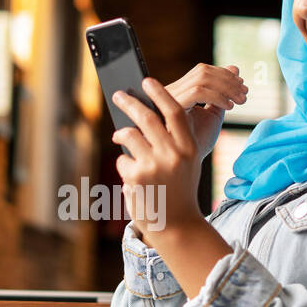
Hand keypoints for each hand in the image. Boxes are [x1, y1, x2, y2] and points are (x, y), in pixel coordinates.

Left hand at [111, 77, 206, 240]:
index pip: (173, 112)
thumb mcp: (187, 163)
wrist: (177, 226)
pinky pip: (122, 159)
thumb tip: (147, 115)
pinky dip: (124, 163)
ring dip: (120, 133)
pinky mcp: (136, 178)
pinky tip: (131, 174)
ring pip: (129, 135)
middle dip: (129, 102)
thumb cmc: (180, 191)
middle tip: (119, 95)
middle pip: (146, 117)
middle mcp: (172, 154)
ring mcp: (153, 165)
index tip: (147, 81)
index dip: (159, 93)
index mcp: (188, 147)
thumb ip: (173, 141)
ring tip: (118, 134)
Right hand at [165, 64, 246, 157]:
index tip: (242, 86)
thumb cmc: (196, 143)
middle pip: (202, 71)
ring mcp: (169, 100)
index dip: (224, 74)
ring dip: (227, 87)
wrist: (183, 167)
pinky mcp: (171, 109)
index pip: (202, 71)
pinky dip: (218, 96)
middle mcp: (171, 93)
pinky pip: (197, 92)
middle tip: (245, 93)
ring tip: (241, 100)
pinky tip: (229, 107)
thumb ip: (223, 92)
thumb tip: (234, 68)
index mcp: (179, 92)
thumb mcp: (213, 114)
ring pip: (201, 79)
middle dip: (228, 80)